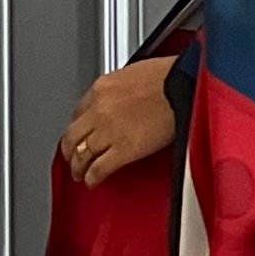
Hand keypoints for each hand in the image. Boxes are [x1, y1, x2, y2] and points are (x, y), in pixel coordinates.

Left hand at [62, 53, 177, 185]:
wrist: (184, 86)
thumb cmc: (170, 77)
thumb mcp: (135, 73)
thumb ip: (121, 89)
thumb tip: (121, 99)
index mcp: (102, 87)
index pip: (78, 111)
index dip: (78, 126)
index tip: (80, 133)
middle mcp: (99, 109)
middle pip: (73, 135)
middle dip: (70, 149)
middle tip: (71, 157)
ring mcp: (109, 131)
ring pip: (81, 154)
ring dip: (78, 167)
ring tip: (80, 173)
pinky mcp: (123, 150)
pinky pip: (99, 168)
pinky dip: (92, 178)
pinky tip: (93, 182)